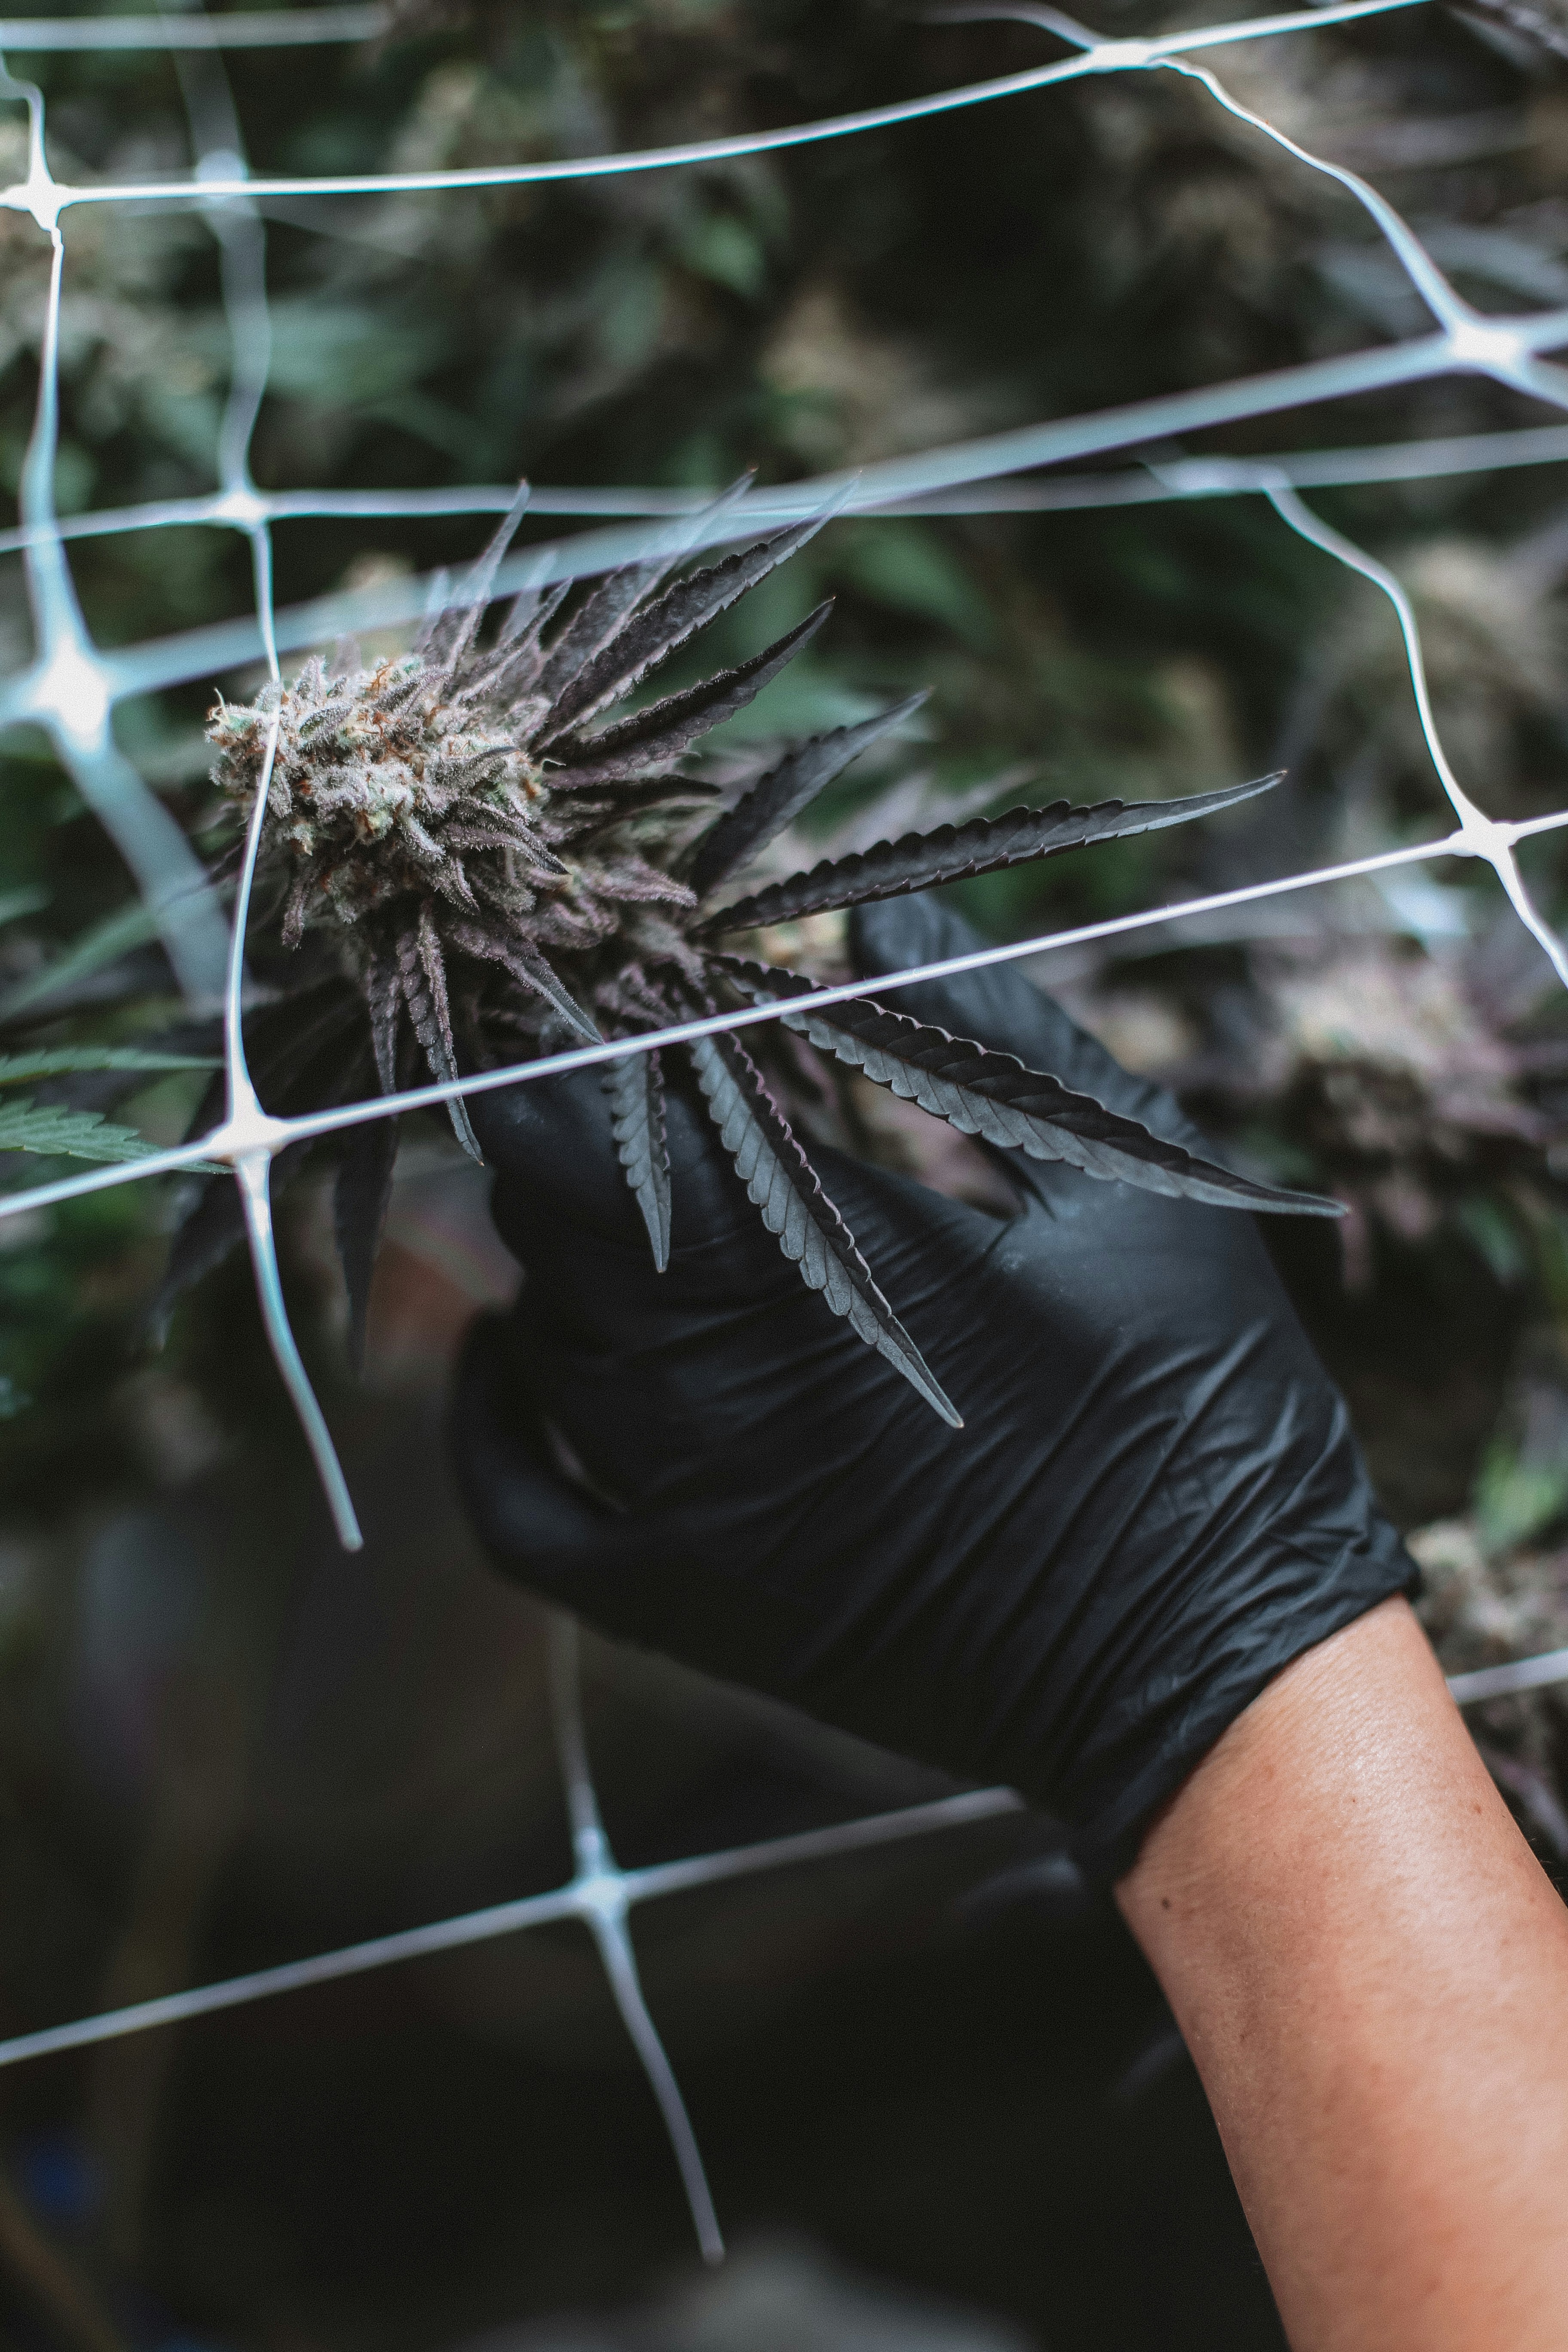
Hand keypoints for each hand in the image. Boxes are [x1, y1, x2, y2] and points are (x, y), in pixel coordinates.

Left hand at [451, 893, 1411, 1879]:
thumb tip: (877, 918)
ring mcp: (693, 1512)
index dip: (579, 1046)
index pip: (605, 1124)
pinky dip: (490, 1420)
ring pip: (543, 1337)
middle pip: (557, 1218)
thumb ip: (990, 1036)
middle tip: (635, 1076)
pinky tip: (513, 1350)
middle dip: (579, 1132)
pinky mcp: (693, 1610)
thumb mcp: (1127, 1189)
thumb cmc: (1202, 1416)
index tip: (612, 986)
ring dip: (562, 1250)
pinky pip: (520, 1509)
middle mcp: (723, 1388)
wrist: (1218, 1678)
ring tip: (628, 1187)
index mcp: (824, 1266)